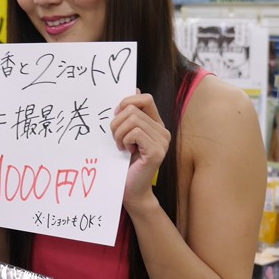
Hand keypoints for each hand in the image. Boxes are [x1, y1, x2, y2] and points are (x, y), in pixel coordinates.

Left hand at [110, 91, 169, 206]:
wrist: (131, 191)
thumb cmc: (125, 163)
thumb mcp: (125, 134)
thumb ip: (130, 114)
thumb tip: (134, 88)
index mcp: (156, 124)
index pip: (145, 98)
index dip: (127, 102)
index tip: (116, 117)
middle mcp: (163, 131)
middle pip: (133, 108)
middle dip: (116, 123)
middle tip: (116, 139)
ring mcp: (162, 141)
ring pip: (132, 119)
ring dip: (118, 133)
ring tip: (120, 146)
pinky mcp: (156, 151)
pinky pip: (135, 133)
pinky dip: (124, 140)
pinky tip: (126, 151)